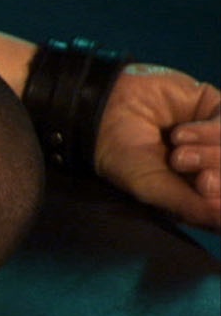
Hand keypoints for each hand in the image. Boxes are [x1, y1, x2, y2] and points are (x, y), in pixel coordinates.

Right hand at [95, 64, 220, 230]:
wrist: (106, 114)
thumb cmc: (124, 158)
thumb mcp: (153, 190)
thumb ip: (192, 206)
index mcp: (199, 191)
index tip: (206, 195)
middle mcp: (213, 164)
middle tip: (202, 180)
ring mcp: (217, 138)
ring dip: (212, 154)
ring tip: (178, 154)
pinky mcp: (217, 109)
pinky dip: (209, 131)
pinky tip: (180, 134)